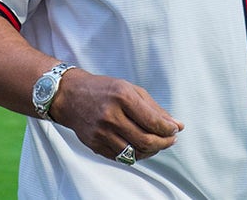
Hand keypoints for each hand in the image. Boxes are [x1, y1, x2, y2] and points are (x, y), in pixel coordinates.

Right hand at [49, 68, 184, 162]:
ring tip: (158, 143)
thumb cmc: (104, 89)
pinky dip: (136, 155)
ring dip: (152, 151)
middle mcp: (111, 116)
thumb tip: (176, 125)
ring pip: (134, 153)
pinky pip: (121, 157)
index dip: (168, 129)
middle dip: (164, 143)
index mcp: (122, 97)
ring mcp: (101, 132)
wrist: (69, 96)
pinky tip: (141, 147)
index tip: (175, 129)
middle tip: (171, 140)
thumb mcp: (130, 89)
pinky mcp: (95, 144)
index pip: (152, 121)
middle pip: (145, 140)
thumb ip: (154, 108)